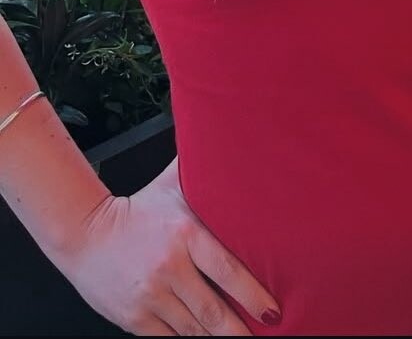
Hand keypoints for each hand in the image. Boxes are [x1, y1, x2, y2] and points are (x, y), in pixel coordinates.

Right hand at [47, 156, 280, 334]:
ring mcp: (150, 297)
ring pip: (193, 329)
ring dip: (217, 337)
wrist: (84, 234)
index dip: (253, 295)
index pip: (227, 270)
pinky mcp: (134, 319)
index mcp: (184, 233)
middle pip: (212, 310)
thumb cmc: (137, 210)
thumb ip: (201, 171)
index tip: (272, 312)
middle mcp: (168, 267)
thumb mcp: (171, 187)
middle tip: (265, 337)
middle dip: (240, 329)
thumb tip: (233, 146)